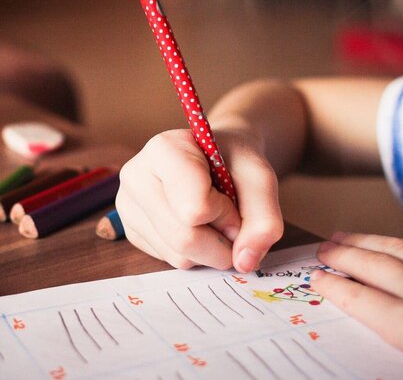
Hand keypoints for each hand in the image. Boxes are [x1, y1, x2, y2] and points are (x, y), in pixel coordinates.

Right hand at [116, 128, 282, 271]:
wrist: (219, 156)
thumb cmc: (235, 161)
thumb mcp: (260, 179)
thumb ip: (264, 218)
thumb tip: (244, 262)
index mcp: (164, 149)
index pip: (195, 208)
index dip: (226, 214)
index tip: (232, 197)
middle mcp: (136, 176)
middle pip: (184, 238)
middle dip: (221, 240)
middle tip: (232, 219)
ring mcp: (129, 205)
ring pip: (178, 255)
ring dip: (210, 249)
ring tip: (214, 217)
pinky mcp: (132, 230)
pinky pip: (169, 260)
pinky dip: (195, 253)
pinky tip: (197, 225)